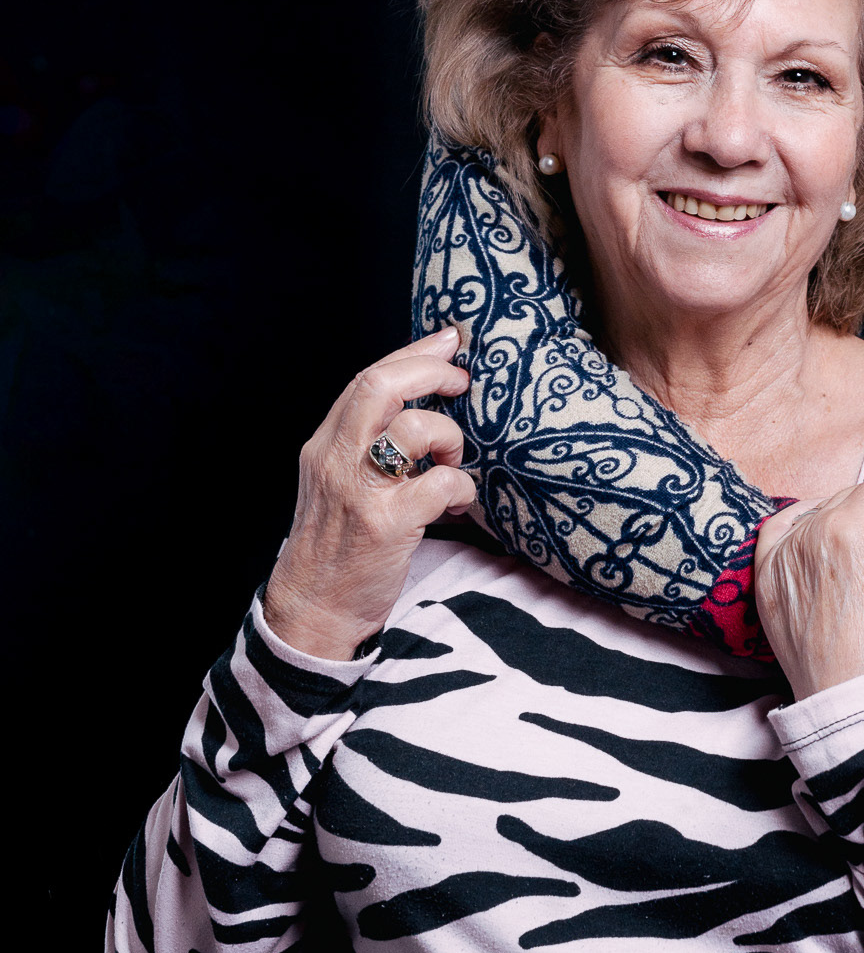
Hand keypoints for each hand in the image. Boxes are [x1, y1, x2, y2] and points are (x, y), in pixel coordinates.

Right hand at [262, 328, 475, 660]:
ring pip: (416, 428)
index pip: (367, 379)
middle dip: (432, 371)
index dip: (413, 352)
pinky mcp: (387, 524)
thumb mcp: (334, 485)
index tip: (449, 340)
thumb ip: (363, 446)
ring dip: (450, 438)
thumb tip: (417, 405)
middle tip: (462, 380)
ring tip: (453, 463)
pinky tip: (458, 505)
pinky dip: (461, 487)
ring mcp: (360, 490)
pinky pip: (442, 484)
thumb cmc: (334, 548)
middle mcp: (336, 460)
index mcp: (324, 446)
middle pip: (382, 386)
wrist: (312, 612)